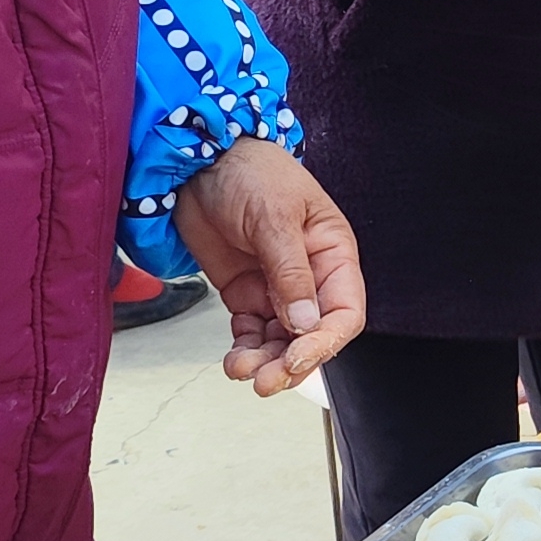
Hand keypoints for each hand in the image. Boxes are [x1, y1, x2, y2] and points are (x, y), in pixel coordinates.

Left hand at [173, 135, 366, 395]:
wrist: (196, 161)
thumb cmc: (250, 171)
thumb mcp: (274, 218)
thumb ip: (290, 272)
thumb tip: (305, 322)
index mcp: (331, 254)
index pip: (344, 312)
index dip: (325, 341)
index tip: (296, 359)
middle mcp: (310, 276)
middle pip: (312, 334)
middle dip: (290, 361)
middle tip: (265, 380)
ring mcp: (276, 287)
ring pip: (280, 340)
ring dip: (264, 360)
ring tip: (241, 370)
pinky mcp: (245, 293)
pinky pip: (252, 332)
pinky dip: (245, 348)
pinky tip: (234, 358)